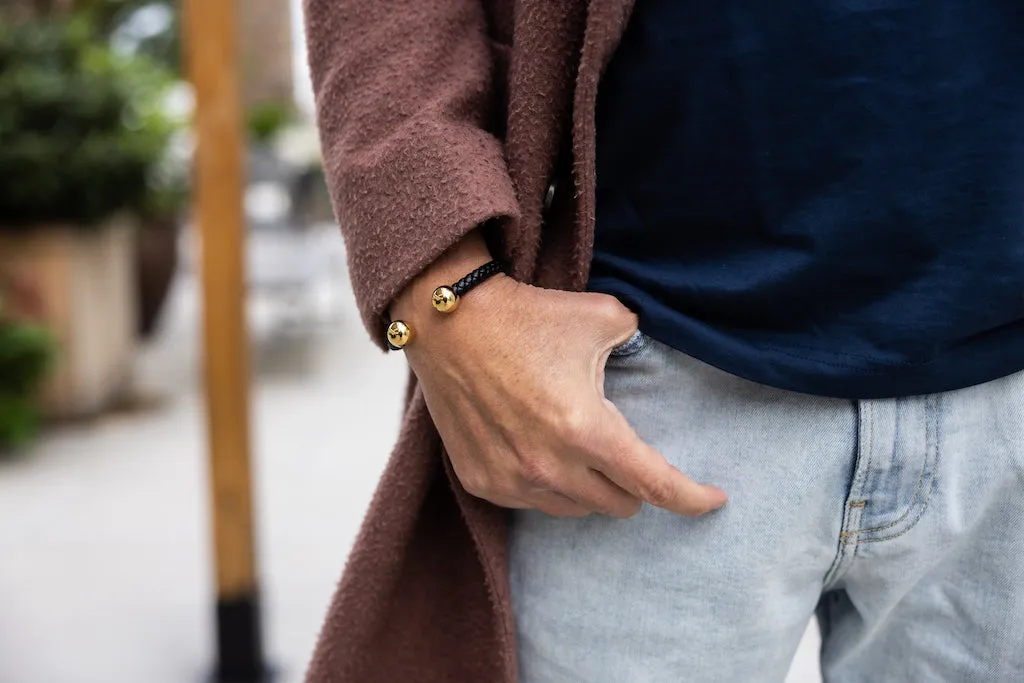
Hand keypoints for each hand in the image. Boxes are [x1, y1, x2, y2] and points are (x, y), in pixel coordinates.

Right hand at [391, 234, 727, 517]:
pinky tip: (538, 450)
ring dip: (590, 488)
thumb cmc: (525, 317)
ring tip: (577, 446)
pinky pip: (533, 502)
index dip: (692, 498)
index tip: (714, 499)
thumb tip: (652, 352)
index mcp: (587, 430)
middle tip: (626, 451)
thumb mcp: (603, 316)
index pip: (655, 485)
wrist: (448, 321)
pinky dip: (547, 485)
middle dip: (633, 484)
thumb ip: (640, 340)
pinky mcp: (481, 482)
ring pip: (576, 510)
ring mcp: (511, 480)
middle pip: (619, 505)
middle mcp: (549, 467)